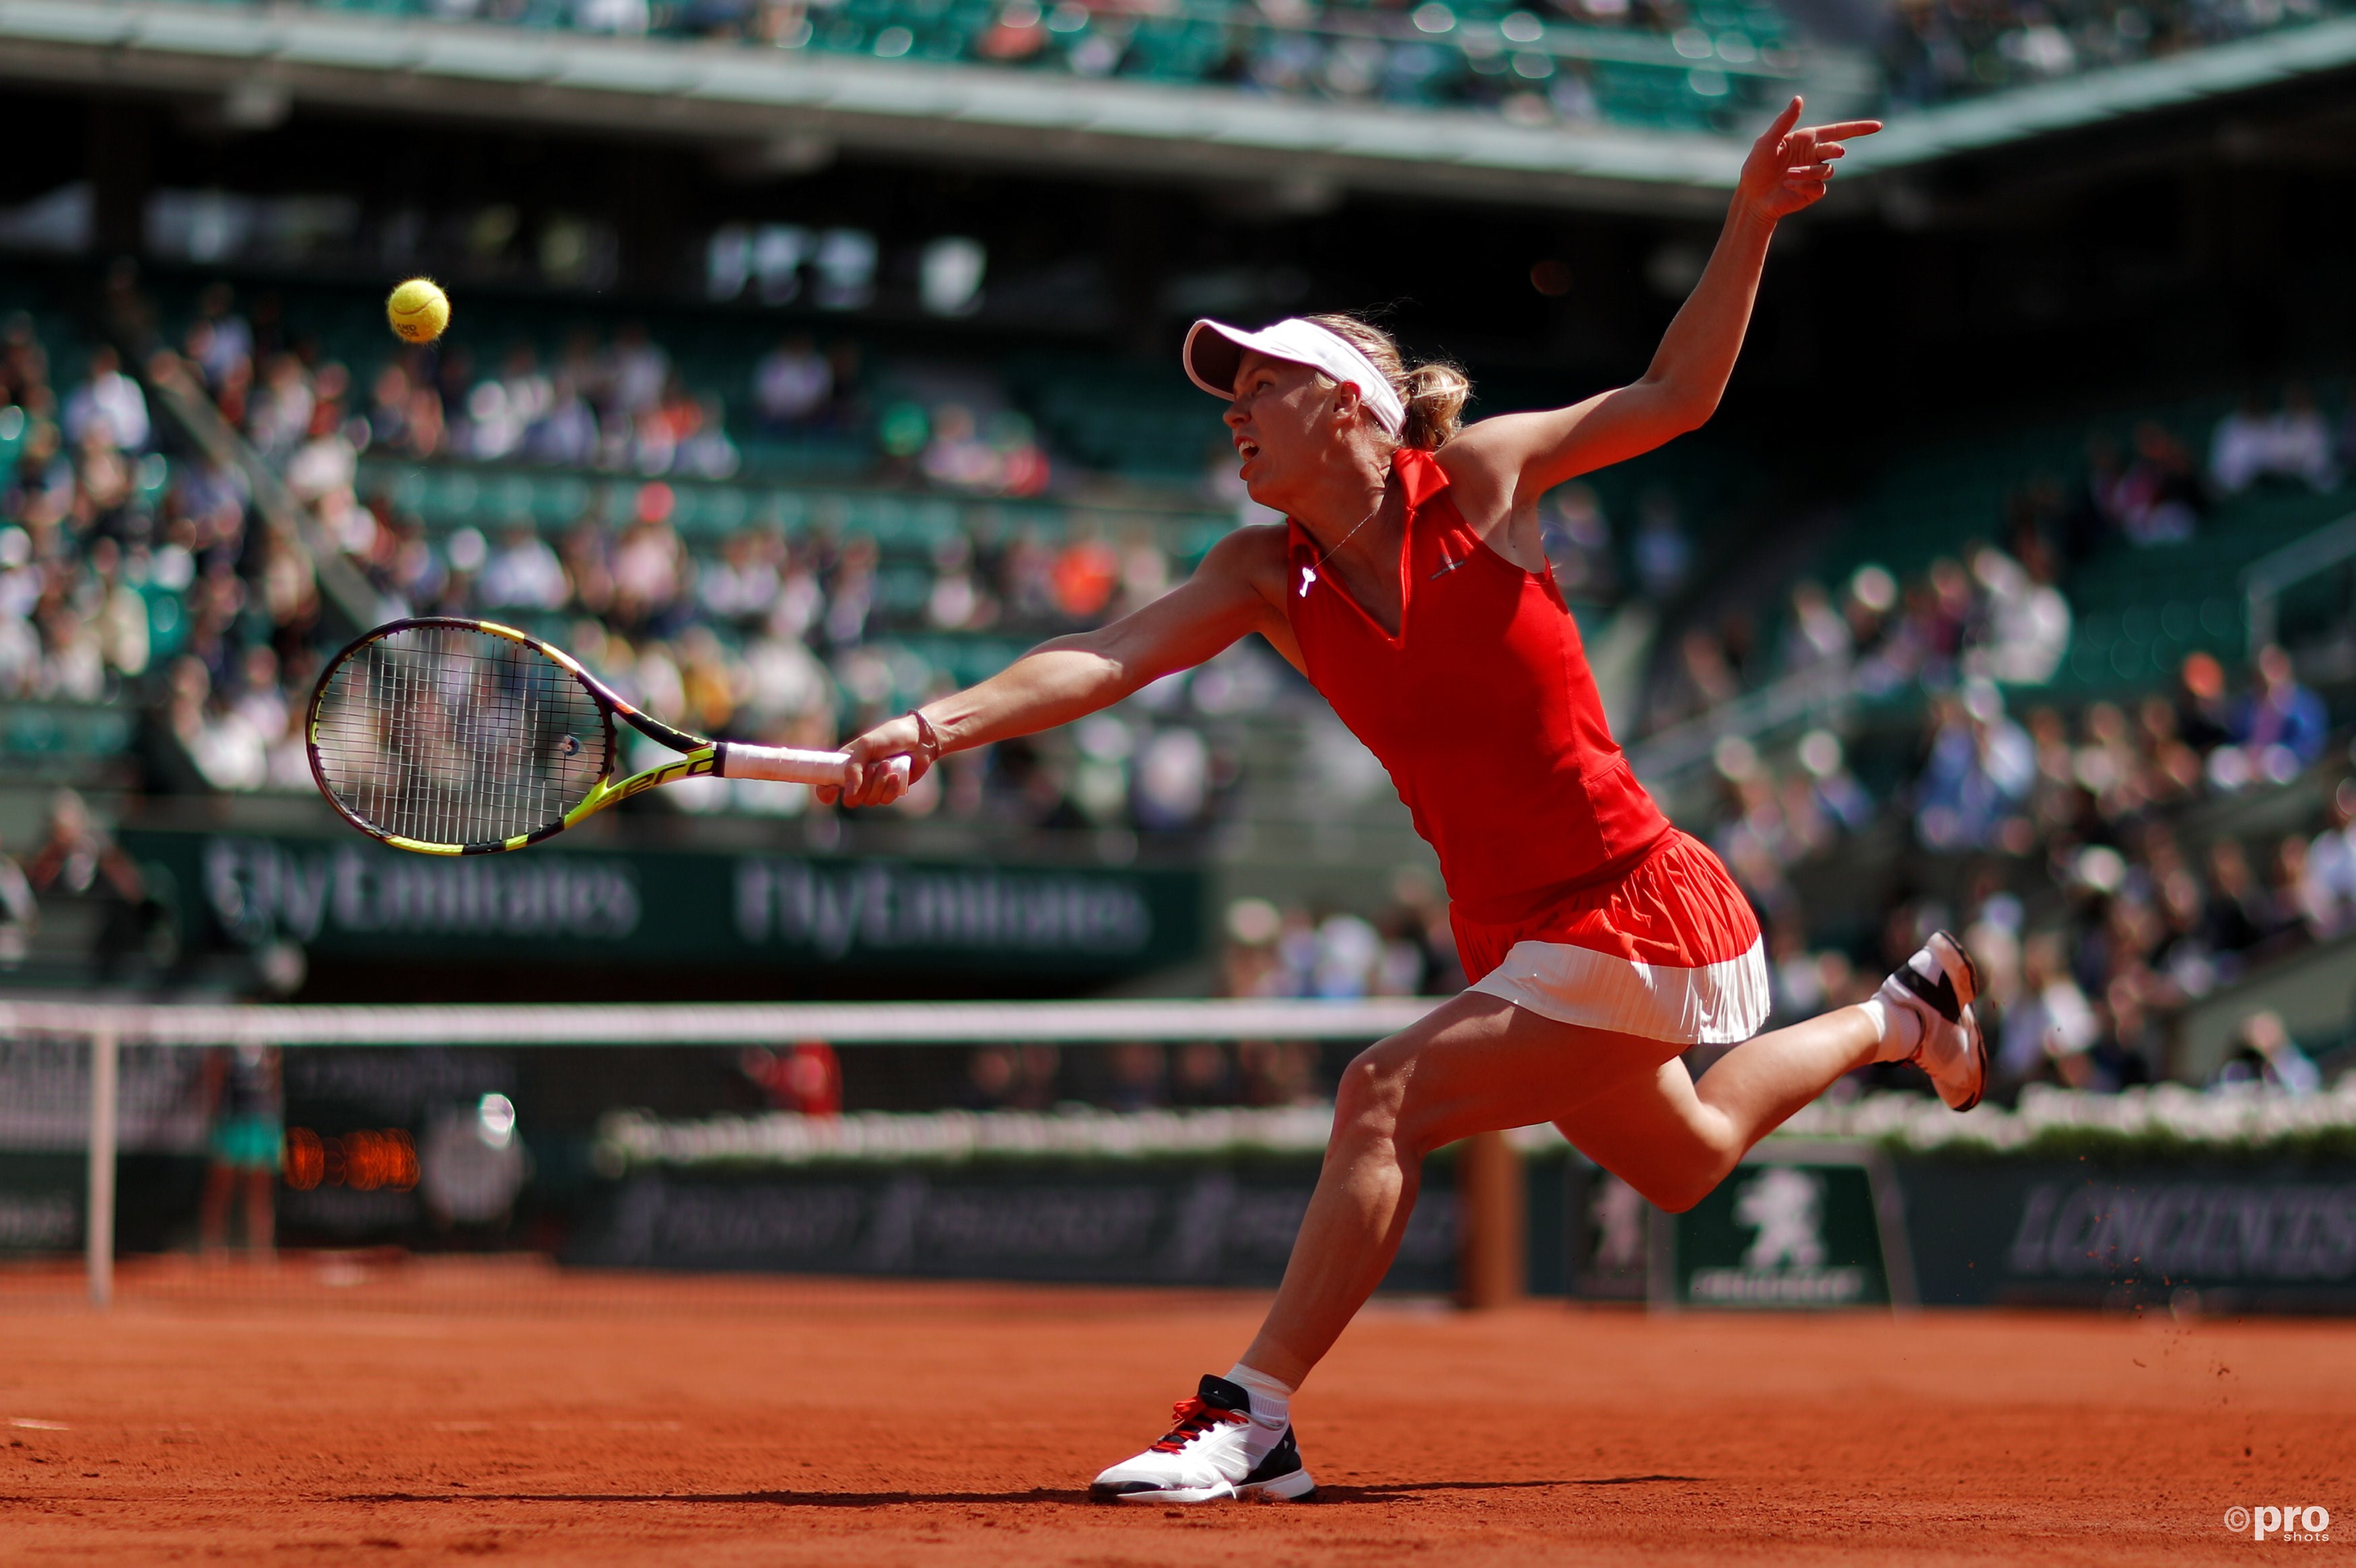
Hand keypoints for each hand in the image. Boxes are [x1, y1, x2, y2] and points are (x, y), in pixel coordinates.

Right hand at [814, 713, 929, 808]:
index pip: (826, 785)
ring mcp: (874, 787)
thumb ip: (854, 768)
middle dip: (863, 785)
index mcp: (845, 765)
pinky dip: (890, 788)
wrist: (918, 738)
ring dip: (879, 783)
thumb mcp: (867, 745)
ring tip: (888, 765)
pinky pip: (884, 800)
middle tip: (874, 766)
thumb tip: (848, 794)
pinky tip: (896, 775)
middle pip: (851, 799)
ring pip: (869, 800)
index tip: (833, 790)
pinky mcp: (890, 791)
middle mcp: (857, 779)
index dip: (825, 793)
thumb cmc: (889, 736)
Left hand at [1735, 97, 1879, 222]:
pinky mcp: (1813, 191)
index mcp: (1808, 139)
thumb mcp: (1767, 142)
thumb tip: (1799, 99)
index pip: (1838, 131)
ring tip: (1788, 175)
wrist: (1752, 197)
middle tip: (1836, 152)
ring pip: (1827, 170)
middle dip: (1835, 150)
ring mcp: (1815, 174)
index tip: (1878, 126)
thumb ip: (1784, 122)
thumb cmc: (1756, 166)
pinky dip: (1803, 184)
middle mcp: (1815, 155)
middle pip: (1836, 149)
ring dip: (1809, 172)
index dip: (1858, 128)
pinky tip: (1788, 185)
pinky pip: (1819, 186)